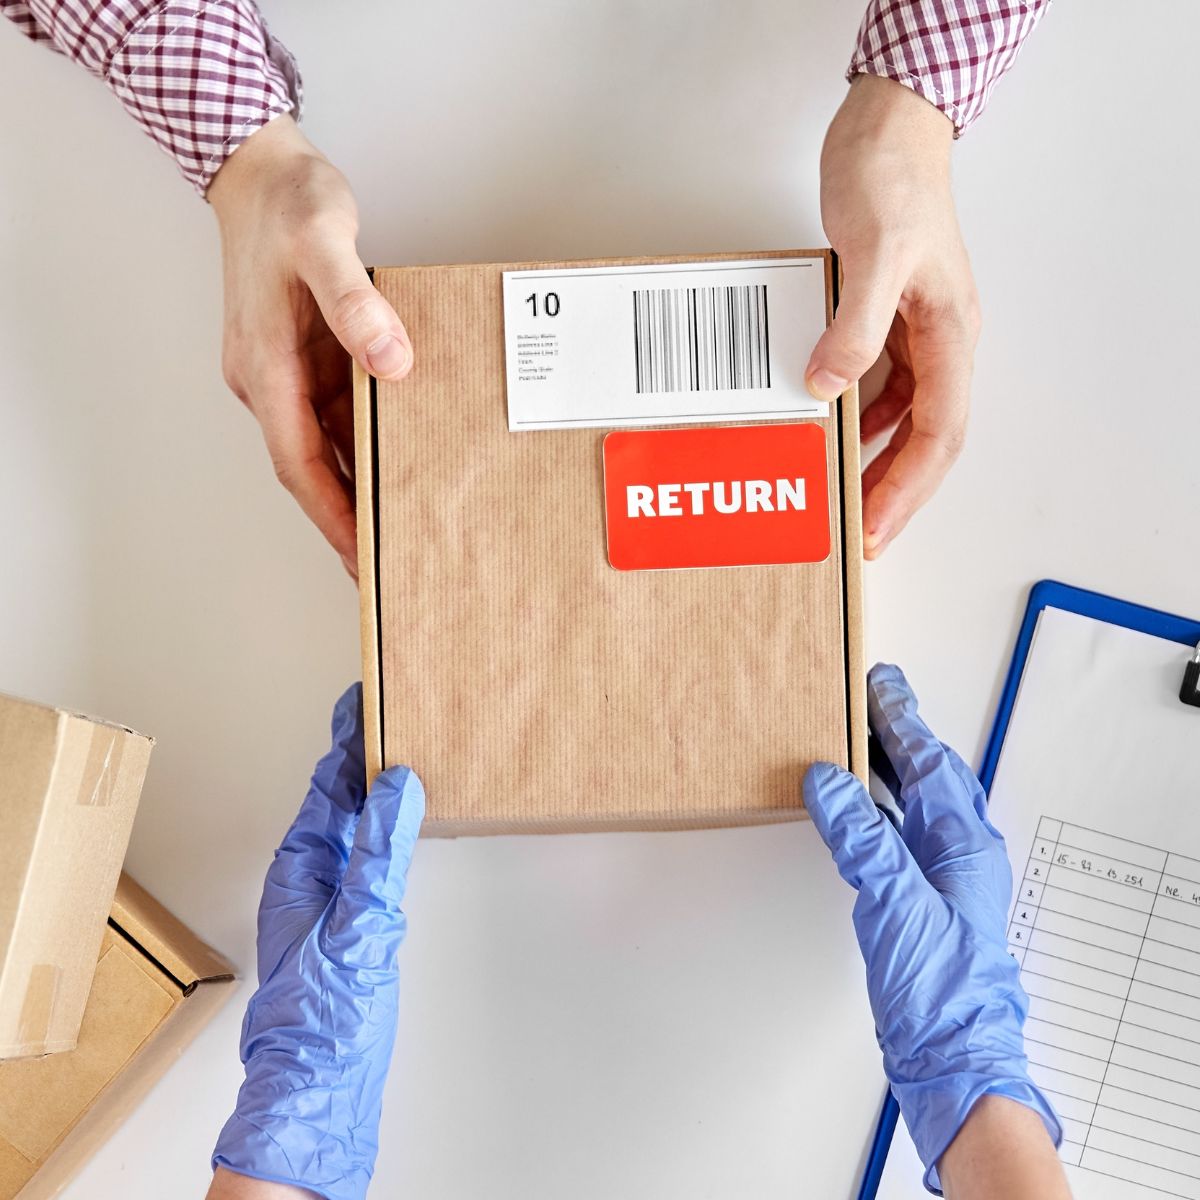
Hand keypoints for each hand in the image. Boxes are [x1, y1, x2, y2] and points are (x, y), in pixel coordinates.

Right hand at [207, 116, 412, 577]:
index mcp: (264, 366)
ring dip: (358, 485)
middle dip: (346, 518)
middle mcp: (270, 379)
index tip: (359, 555)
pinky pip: (339, 414)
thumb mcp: (324, 240)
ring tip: (401, 526)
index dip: (331, 513)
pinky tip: (399, 458)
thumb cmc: (286, 202)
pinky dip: (365, 443)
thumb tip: (390, 362)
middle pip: (310, 467)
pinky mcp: (307, 358)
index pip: (297, 461)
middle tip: (386, 562)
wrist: (261, 170)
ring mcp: (287, 372)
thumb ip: (355, 302)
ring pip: (325, 445)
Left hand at [210, 684, 424, 1199]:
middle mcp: (311, 874)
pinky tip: (406, 823)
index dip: (349, 735)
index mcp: (301, 864)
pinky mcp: (352, 920)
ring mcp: (331, 897)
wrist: (317, 1092)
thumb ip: (378, 854)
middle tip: (393, 707)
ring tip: (404, 749)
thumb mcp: (357, 926)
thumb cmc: (321, 1020)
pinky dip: (389, 827)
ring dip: (377, 785)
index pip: (328, 781)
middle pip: (340, 795)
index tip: (366, 694)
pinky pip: (372, 854)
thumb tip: (398, 783)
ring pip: (357, 824)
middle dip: (364, 749)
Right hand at [803, 664, 1060, 1191]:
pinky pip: (893, 836)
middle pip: (925, 775)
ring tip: (854, 739)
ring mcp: (937, 878)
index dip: (902, 719)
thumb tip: (828, 782)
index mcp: (962, 843)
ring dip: (883, 769)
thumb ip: (861, 837)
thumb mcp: (896, 901)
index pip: (929, 763)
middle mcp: (955, 854)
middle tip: (869, 698)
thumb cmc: (941, 990)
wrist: (951, 1058)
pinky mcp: (917, 901)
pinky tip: (851, 811)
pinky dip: (870, 811)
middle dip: (897, 734)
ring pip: (909, 805)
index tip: (880, 683)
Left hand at [809, 75, 980, 558]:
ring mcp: (913, 332)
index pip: (938, 433)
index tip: (877, 528)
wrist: (887, 127)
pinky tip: (831, 434)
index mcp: (951, 333)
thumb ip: (854, 326)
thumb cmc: (893, 178)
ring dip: (872, 459)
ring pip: (900, 418)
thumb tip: (829, 387)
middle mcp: (939, 341)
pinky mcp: (884, 320)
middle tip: (859, 533)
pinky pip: (875, 386)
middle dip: (893, 489)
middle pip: (925, 438)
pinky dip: (854, 418)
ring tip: (843, 499)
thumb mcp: (874, 253)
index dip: (908, 488)